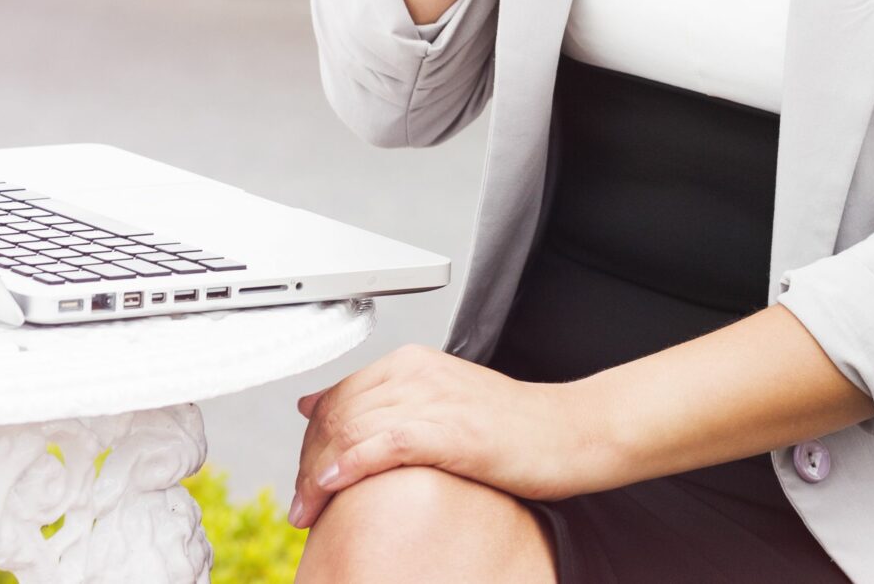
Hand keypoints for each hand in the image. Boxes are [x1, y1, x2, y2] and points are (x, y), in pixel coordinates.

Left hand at [286, 344, 611, 527]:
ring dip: (319, 474)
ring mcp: (434, 398)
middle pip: (337, 414)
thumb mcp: (439, 403)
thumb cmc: (515, 428)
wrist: (574, 431)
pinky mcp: (452, 429)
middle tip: (300, 505)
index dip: (309, 442)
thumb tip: (313, 405)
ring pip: (352, 428)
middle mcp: (417, 373)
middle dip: (307, 463)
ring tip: (309, 510)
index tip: (302, 480)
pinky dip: (352, 464)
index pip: (336, 398)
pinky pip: (386, 443)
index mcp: (411, 364)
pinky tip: (332, 485)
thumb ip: (381, 403)